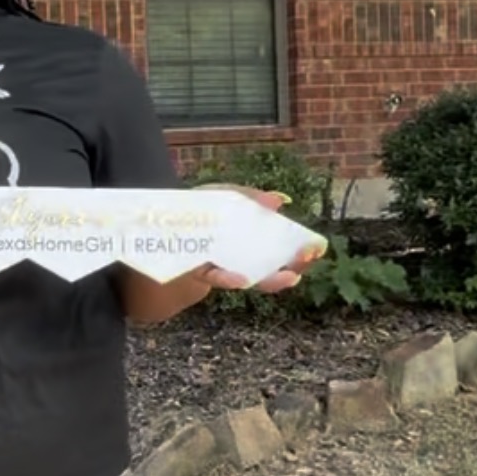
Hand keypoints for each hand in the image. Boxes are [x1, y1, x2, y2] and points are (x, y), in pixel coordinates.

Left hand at [193, 188, 325, 297]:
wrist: (160, 227)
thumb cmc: (197, 210)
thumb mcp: (223, 195)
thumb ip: (248, 198)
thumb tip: (279, 200)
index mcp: (245, 237)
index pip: (277, 245)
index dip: (297, 248)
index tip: (317, 249)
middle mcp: (236, 256)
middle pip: (269, 264)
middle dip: (290, 263)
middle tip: (308, 260)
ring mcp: (219, 266)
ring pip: (250, 276)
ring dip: (270, 279)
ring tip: (290, 278)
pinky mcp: (199, 273)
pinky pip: (217, 277)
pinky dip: (230, 278)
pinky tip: (243, 279)